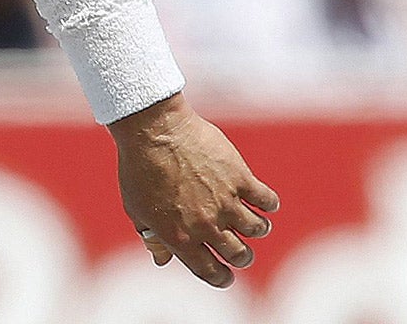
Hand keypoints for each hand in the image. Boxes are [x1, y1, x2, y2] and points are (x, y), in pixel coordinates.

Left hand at [111, 94, 278, 288]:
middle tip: (241, 250)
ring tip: (254, 223)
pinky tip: (265, 201)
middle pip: (239, 254)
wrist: (152, 129)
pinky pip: (267, 200)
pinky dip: (270, 204)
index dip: (221, 277)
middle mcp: (207, 225)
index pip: (211, 272)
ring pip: (257, 229)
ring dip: (258, 229)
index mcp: (180, 238)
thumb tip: (161, 259)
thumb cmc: (139, 167)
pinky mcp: (240, 177)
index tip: (227, 275)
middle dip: (242, 256)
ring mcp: (226, 201)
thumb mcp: (136, 208)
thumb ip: (152, 236)